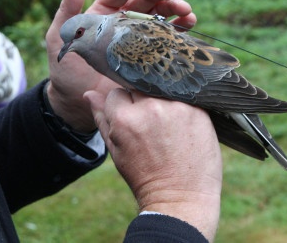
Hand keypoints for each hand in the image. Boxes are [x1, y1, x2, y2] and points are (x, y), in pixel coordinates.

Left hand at [45, 0, 194, 131]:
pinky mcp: (149, 55)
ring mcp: (139, 38)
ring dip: (175, 9)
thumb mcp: (59, 37)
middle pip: (146, 0)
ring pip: (161, 15)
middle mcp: (123, 21)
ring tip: (187, 11)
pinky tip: (190, 24)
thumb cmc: (65, 70)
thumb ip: (67, 9)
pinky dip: (180, 29)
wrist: (77, 103)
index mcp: (103, 12)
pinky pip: (167, 38)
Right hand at [84, 89, 221, 240]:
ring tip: (169, 125)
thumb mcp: (116, 150)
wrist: (180, 199)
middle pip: (140, 87)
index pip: (118, 92)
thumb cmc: (144, 177)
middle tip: (153, 123)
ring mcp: (176, 108)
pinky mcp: (197, 111)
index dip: (124, 106)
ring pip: (163, 89)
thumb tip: (89, 93)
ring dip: (164, 101)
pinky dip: (184, 106)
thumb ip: (102, 119)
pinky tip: (184, 125)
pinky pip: (186, 97)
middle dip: (143, 100)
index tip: (133, 120)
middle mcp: (150, 108)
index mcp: (124, 119)